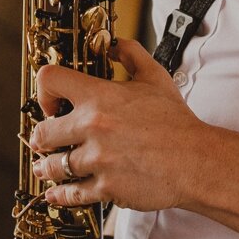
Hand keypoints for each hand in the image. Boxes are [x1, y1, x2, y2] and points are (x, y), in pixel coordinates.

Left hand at [27, 39, 214, 211]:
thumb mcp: (155, 76)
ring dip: (46, 167)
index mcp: (98, 97)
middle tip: (44, 141)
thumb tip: (114, 43)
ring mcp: (97, 160)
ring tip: (43, 168)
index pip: (50, 80)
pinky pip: (72, 194)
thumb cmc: (176, 121)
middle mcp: (92, 127)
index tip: (51, 104)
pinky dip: (60, 195)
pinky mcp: (105, 188)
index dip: (44, 90)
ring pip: (53, 166)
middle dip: (41, 138)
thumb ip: (131, 53)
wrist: (196, 161)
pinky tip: (55, 193)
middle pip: (42, 133)